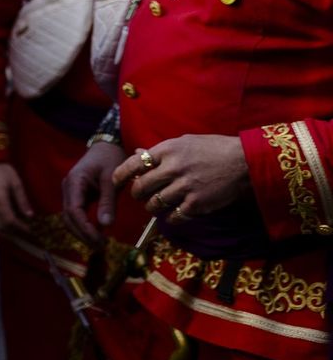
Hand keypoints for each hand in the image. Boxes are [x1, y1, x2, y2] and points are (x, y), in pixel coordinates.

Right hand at [0, 162, 35, 237]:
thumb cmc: (2, 170)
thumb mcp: (16, 183)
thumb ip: (22, 200)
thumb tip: (30, 216)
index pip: (10, 221)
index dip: (21, 228)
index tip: (31, 231)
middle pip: (1, 227)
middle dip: (14, 233)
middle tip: (26, 233)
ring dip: (5, 231)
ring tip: (16, 232)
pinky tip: (5, 225)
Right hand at [63, 141, 124, 245]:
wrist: (106, 145)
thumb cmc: (110, 158)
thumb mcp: (112, 179)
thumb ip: (108, 201)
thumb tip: (106, 226)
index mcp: (74, 181)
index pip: (74, 211)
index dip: (84, 228)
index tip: (100, 240)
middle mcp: (67, 187)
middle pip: (68, 217)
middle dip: (82, 234)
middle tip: (101, 247)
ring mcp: (70, 191)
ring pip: (69, 218)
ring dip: (82, 232)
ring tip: (99, 244)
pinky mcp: (75, 195)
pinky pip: (75, 214)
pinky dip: (83, 226)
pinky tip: (96, 233)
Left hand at [112, 134, 249, 220]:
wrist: (243, 161)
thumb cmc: (212, 148)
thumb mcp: (184, 141)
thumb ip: (160, 150)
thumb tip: (137, 153)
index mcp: (167, 150)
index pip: (133, 163)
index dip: (120, 175)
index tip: (116, 182)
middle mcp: (173, 169)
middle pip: (141, 187)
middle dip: (136, 194)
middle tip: (139, 195)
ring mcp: (185, 187)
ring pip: (154, 204)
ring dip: (151, 207)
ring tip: (155, 204)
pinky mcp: (197, 203)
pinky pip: (173, 216)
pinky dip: (169, 218)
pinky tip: (171, 215)